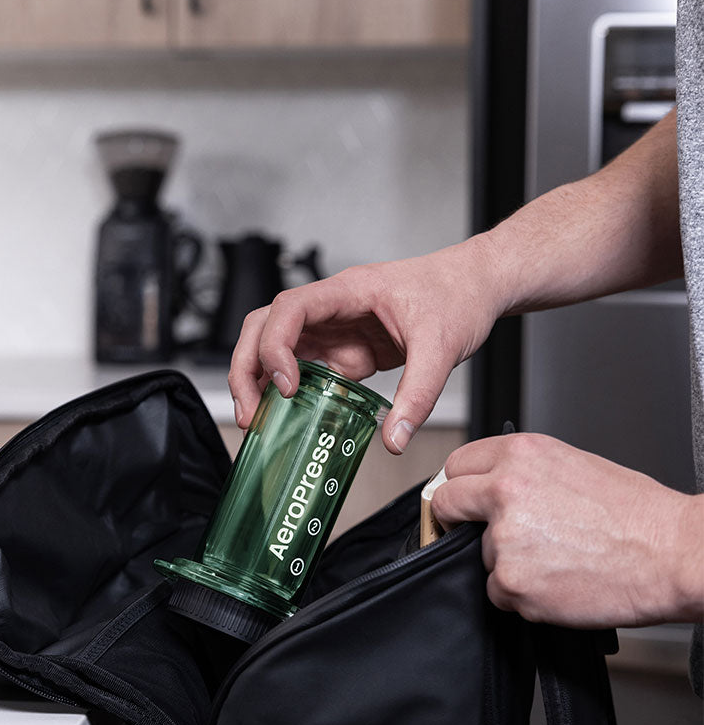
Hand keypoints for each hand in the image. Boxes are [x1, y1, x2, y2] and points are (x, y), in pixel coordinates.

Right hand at [228, 235, 500, 453]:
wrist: (476, 286)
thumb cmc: (457, 294)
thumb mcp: (442, 347)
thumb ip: (417, 396)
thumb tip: (393, 438)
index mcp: (348, 291)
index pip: (289, 308)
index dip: (275, 344)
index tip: (284, 382)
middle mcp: (332, 307)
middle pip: (263, 326)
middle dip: (247, 367)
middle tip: (250, 412)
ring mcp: (334, 328)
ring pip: (276, 348)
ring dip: (259, 381)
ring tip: (259, 420)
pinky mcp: (344, 349)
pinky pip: (305, 368)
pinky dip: (289, 392)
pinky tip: (289, 417)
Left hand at [431, 433, 703, 626]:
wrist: (673, 554)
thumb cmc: (634, 514)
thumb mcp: (569, 465)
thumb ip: (518, 472)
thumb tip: (484, 486)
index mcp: (518, 454)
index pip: (456, 466)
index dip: (460, 486)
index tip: (464, 500)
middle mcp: (504, 490)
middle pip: (445, 503)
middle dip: (456, 520)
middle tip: (482, 533)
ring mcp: (504, 538)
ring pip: (478, 554)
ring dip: (505, 562)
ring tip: (555, 558)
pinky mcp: (512, 581)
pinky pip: (497, 591)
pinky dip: (521, 594)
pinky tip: (557, 581)